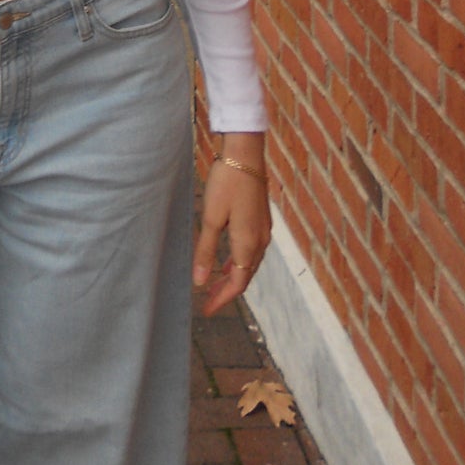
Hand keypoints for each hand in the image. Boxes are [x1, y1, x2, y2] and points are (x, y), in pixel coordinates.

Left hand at [193, 134, 270, 317]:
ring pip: (250, 263)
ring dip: (233, 276)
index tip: (206, 310)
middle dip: (227, 290)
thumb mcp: (211, 218)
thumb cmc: (227, 183)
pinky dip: (239, 261)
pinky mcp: (261, 219)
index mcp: (248, 243)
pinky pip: (252, 250)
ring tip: (216, 284)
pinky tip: (228, 259)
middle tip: (208, 301)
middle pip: (246, 275)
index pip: (238, 283)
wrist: (246, 154)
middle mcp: (261, 240)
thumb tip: (200, 282)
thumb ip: (206, 250)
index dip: (222, 299)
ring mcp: (264, 229)